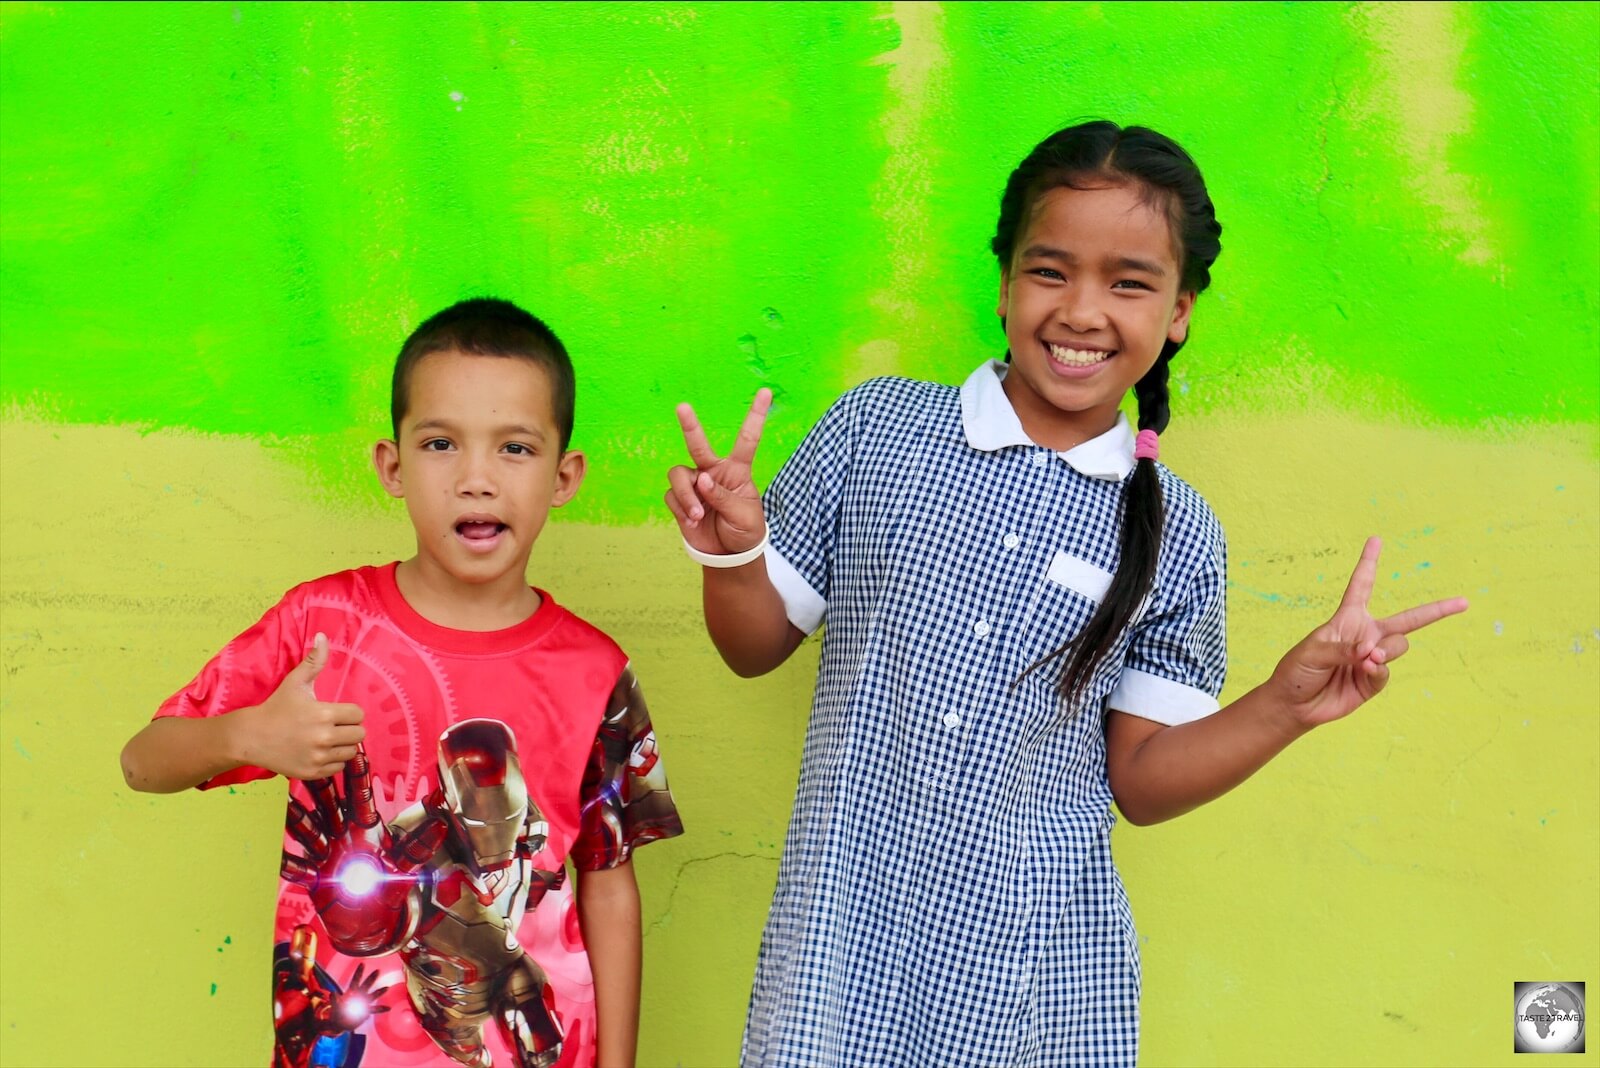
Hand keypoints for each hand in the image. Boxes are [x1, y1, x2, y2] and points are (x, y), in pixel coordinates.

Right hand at [233, 633, 365, 779]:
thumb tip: (323, 636)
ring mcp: (318, 758)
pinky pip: (338, 768)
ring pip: (351, 753)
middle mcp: (323, 737)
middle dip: (348, 729)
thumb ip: (314, 661)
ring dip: (343, 746)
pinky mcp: (312, 773)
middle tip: (333, 726)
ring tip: (326, 739)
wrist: (251, 737)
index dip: (349, 712)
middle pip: (358, 734)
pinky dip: (332, 761)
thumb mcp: (295, 682)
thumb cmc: (276, 708)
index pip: (358, 715)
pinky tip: (319, 752)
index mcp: (323, 714)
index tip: (336, 712)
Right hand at [280, 750, 447, 955]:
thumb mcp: (404, 866)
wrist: (370, 922)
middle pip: (330, 806)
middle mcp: (342, 836)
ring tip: (285, 801)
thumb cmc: (388, 888)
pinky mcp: (315, 878)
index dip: (357, 776)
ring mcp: (326, 854)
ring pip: (309, 831)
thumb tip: (443, 823)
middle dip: (322, 787)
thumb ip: (419, 845)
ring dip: (297, 817)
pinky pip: (298, 868)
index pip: (360, 797)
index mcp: (365, 829)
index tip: (355, 753)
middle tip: (312, 762)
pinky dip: (288, 862)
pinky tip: (276, 853)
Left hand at [323, 962, 391, 1029]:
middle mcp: (358, 995)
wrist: (340, 1024)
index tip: (362, 963)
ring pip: (372, 996)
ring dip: (379, 992)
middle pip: (366, 985)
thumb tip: (333, 993)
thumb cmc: (337, 1013)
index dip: (358, 972)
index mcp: (351, 992)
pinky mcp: (366, 1011)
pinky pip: (374, 1009)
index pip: (355, 980)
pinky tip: (388, 1008)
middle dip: (371, 978)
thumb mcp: (335, 1007)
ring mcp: (363, 1003)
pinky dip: (380, 1009)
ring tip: (386, 988)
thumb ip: (334, 1000)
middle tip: (377, 970)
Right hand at [665, 389, 771, 554]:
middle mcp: (714, 471)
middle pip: (698, 444)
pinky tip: (693, 522)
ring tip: (698, 515)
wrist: (728, 555)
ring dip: (687, 495)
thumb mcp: (743, 515)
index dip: (755, 415)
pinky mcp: (681, 500)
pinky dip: (682, 510)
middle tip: (682, 407)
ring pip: (679, 475)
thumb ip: (723, 496)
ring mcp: (695, 484)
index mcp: (738, 470)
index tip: (766, 392)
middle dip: (690, 426)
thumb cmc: (744, 531)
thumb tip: (702, 480)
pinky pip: (673, 496)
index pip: (747, 439)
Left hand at [1269, 537, 1467, 728]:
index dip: (1369, 562)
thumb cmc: (1298, 669)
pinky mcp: (1374, 681)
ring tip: (1367, 658)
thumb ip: (1344, 648)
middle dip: (1437, 610)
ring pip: (1399, 646)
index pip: (1362, 585)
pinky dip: (1379, 670)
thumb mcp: (1314, 651)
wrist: (1296, 703)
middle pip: (1408, 619)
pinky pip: (1387, 671)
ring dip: (1387, 651)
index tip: (1376, 539)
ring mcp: (1373, 658)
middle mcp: (1366, 634)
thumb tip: (1372, 651)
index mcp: (1348, 618)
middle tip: (1464, 602)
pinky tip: (1366, 669)